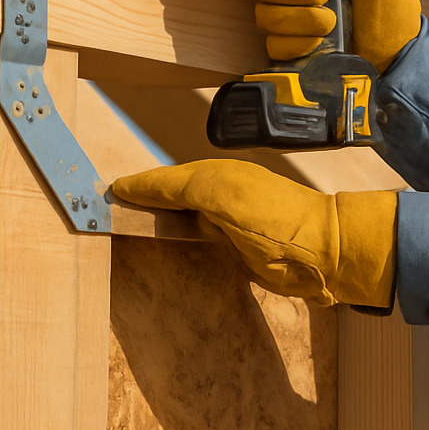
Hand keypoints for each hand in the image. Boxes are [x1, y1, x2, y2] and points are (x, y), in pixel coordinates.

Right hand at [110, 159, 396, 308]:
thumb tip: (130, 186)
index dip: (135, 187)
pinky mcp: (241, 247)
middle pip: (171, 194)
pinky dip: (178, 233)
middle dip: (140, 198)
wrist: (327, 253)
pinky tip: (166, 241)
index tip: (102, 196)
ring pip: (183, 215)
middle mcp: (221, 193)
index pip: (163, 180)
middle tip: (105, 209)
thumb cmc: (276, 222)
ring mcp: (232, 220)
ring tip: (125, 223)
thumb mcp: (221, 195)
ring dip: (156, 216)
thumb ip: (178, 187)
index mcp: (216, 176)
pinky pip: (200, 236)